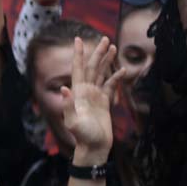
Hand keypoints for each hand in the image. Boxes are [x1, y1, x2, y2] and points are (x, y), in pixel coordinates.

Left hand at [61, 37, 122, 159]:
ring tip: (112, 47)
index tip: (78, 39)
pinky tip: (122, 69)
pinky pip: (110, 86)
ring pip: (100, 73)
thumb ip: (68, 105)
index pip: (77, 68)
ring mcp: (95, 96)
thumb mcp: (73, 121)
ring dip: (106, 60)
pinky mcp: (104, 102)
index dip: (78, 54)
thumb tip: (64, 88)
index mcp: (78, 92)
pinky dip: (115, 77)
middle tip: (104, 38)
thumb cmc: (83, 136)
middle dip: (97, 52)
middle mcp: (85, 91)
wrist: (94, 147)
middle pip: (91, 67)